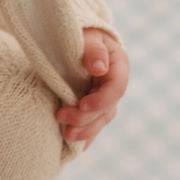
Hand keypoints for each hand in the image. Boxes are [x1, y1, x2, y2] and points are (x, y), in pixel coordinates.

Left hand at [56, 29, 128, 146]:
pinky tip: (74, 146)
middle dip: (86, 118)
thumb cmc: (81, 33)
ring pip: (100, 120)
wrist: (76, 37)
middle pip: (107, 108)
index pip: (116, 88)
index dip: (101, 99)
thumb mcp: (88, 36)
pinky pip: (92, 124)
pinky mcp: (93, 106)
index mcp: (118, 66)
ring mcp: (104, 97)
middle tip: (61, 118)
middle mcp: (114, 85)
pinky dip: (85, 135)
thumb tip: (99, 68)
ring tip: (66, 136)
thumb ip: (93, 50)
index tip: (82, 104)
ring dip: (85, 131)